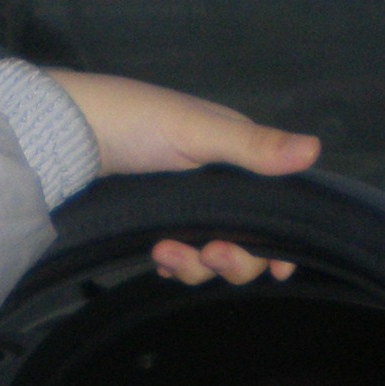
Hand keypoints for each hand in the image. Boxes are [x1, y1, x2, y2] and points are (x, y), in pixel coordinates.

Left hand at [34, 70, 312, 286]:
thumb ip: (255, 148)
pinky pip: (180, 259)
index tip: (281, 265)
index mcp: (238, 158)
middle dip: (236, 258)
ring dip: (198, 264)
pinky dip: (175, 263)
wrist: (69, 135)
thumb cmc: (138, 121)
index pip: (276, 207)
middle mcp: (219, 185)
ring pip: (212, 257)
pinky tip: (159, 258)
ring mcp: (188, 208)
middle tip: (213, 254)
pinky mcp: (159, 223)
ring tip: (167, 252)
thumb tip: (315, 149)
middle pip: (249, 242)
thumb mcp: (199, 131)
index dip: (282, 239)